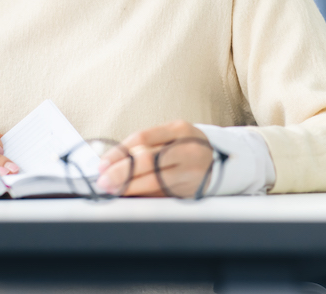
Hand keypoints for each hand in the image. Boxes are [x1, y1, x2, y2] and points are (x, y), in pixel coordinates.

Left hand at [97, 121, 211, 196]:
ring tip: (111, 189)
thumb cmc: (187, 146)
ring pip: (153, 182)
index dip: (118, 152)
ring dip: (128, 187)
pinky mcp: (191, 191)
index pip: (142, 138)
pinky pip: (161, 194)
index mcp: (180, 130)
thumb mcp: (172, 135)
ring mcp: (192, 172)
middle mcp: (188, 150)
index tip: (103, 163)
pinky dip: (142, 195)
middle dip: (120, 173)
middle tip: (103, 181)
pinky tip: (129, 195)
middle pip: (147, 161)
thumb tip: (111, 161)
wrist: (223, 160)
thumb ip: (145, 144)